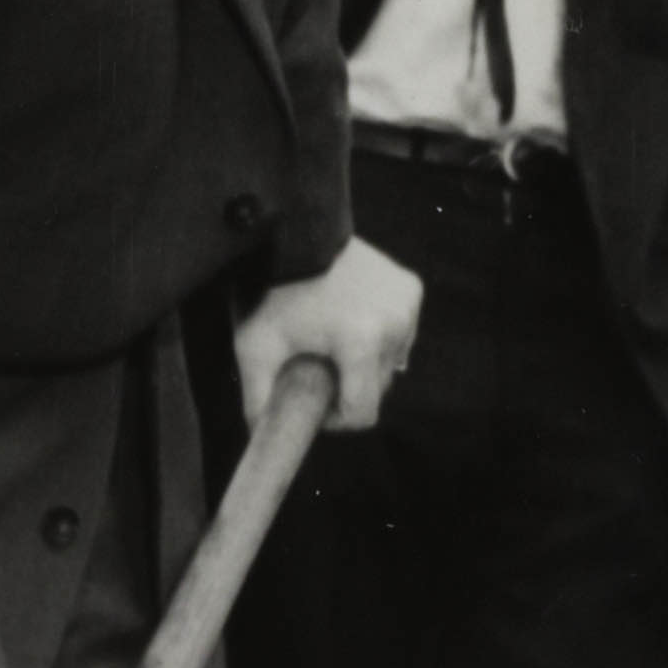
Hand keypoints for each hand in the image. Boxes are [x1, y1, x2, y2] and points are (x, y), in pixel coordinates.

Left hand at [238, 237, 424, 442]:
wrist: (292, 231)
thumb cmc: (271, 291)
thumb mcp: (255, 347)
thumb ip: (256, 397)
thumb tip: (259, 436)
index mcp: (360, 343)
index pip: (363, 413)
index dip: (338, 419)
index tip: (317, 402)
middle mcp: (394, 325)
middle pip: (378, 388)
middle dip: (350, 385)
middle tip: (319, 366)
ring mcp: (407, 304)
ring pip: (391, 361)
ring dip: (367, 360)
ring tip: (334, 337)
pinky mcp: (412, 288)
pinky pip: (401, 331)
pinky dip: (381, 333)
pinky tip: (353, 317)